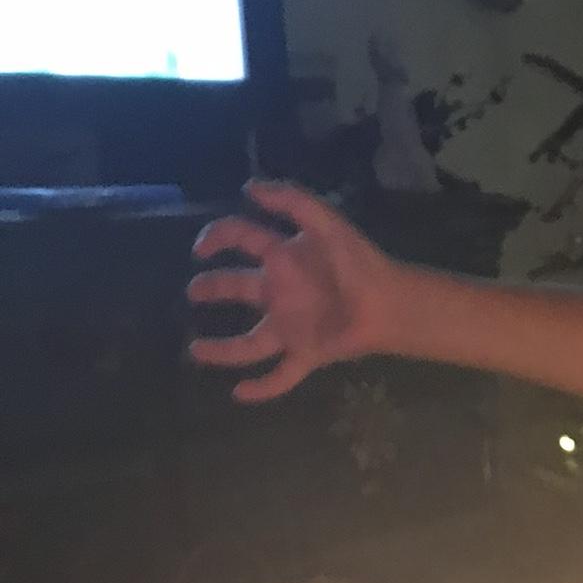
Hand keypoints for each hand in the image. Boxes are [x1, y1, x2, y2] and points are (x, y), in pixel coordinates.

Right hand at [187, 181, 396, 401]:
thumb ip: (291, 200)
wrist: (389, 302)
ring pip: (249, 343)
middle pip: (237, 288)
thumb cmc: (359, 261)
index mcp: (282, 258)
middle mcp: (280, 293)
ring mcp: (292, 326)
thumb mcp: (325, 221)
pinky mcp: (307, 353)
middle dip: (212, 288)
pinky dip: (262, 388)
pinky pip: (280, 375)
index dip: (217, 237)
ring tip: (196, 351)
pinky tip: (239, 394)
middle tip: (193, 291)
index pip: (240, 240)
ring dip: (223, 350)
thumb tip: (248, 189)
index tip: (201, 249)